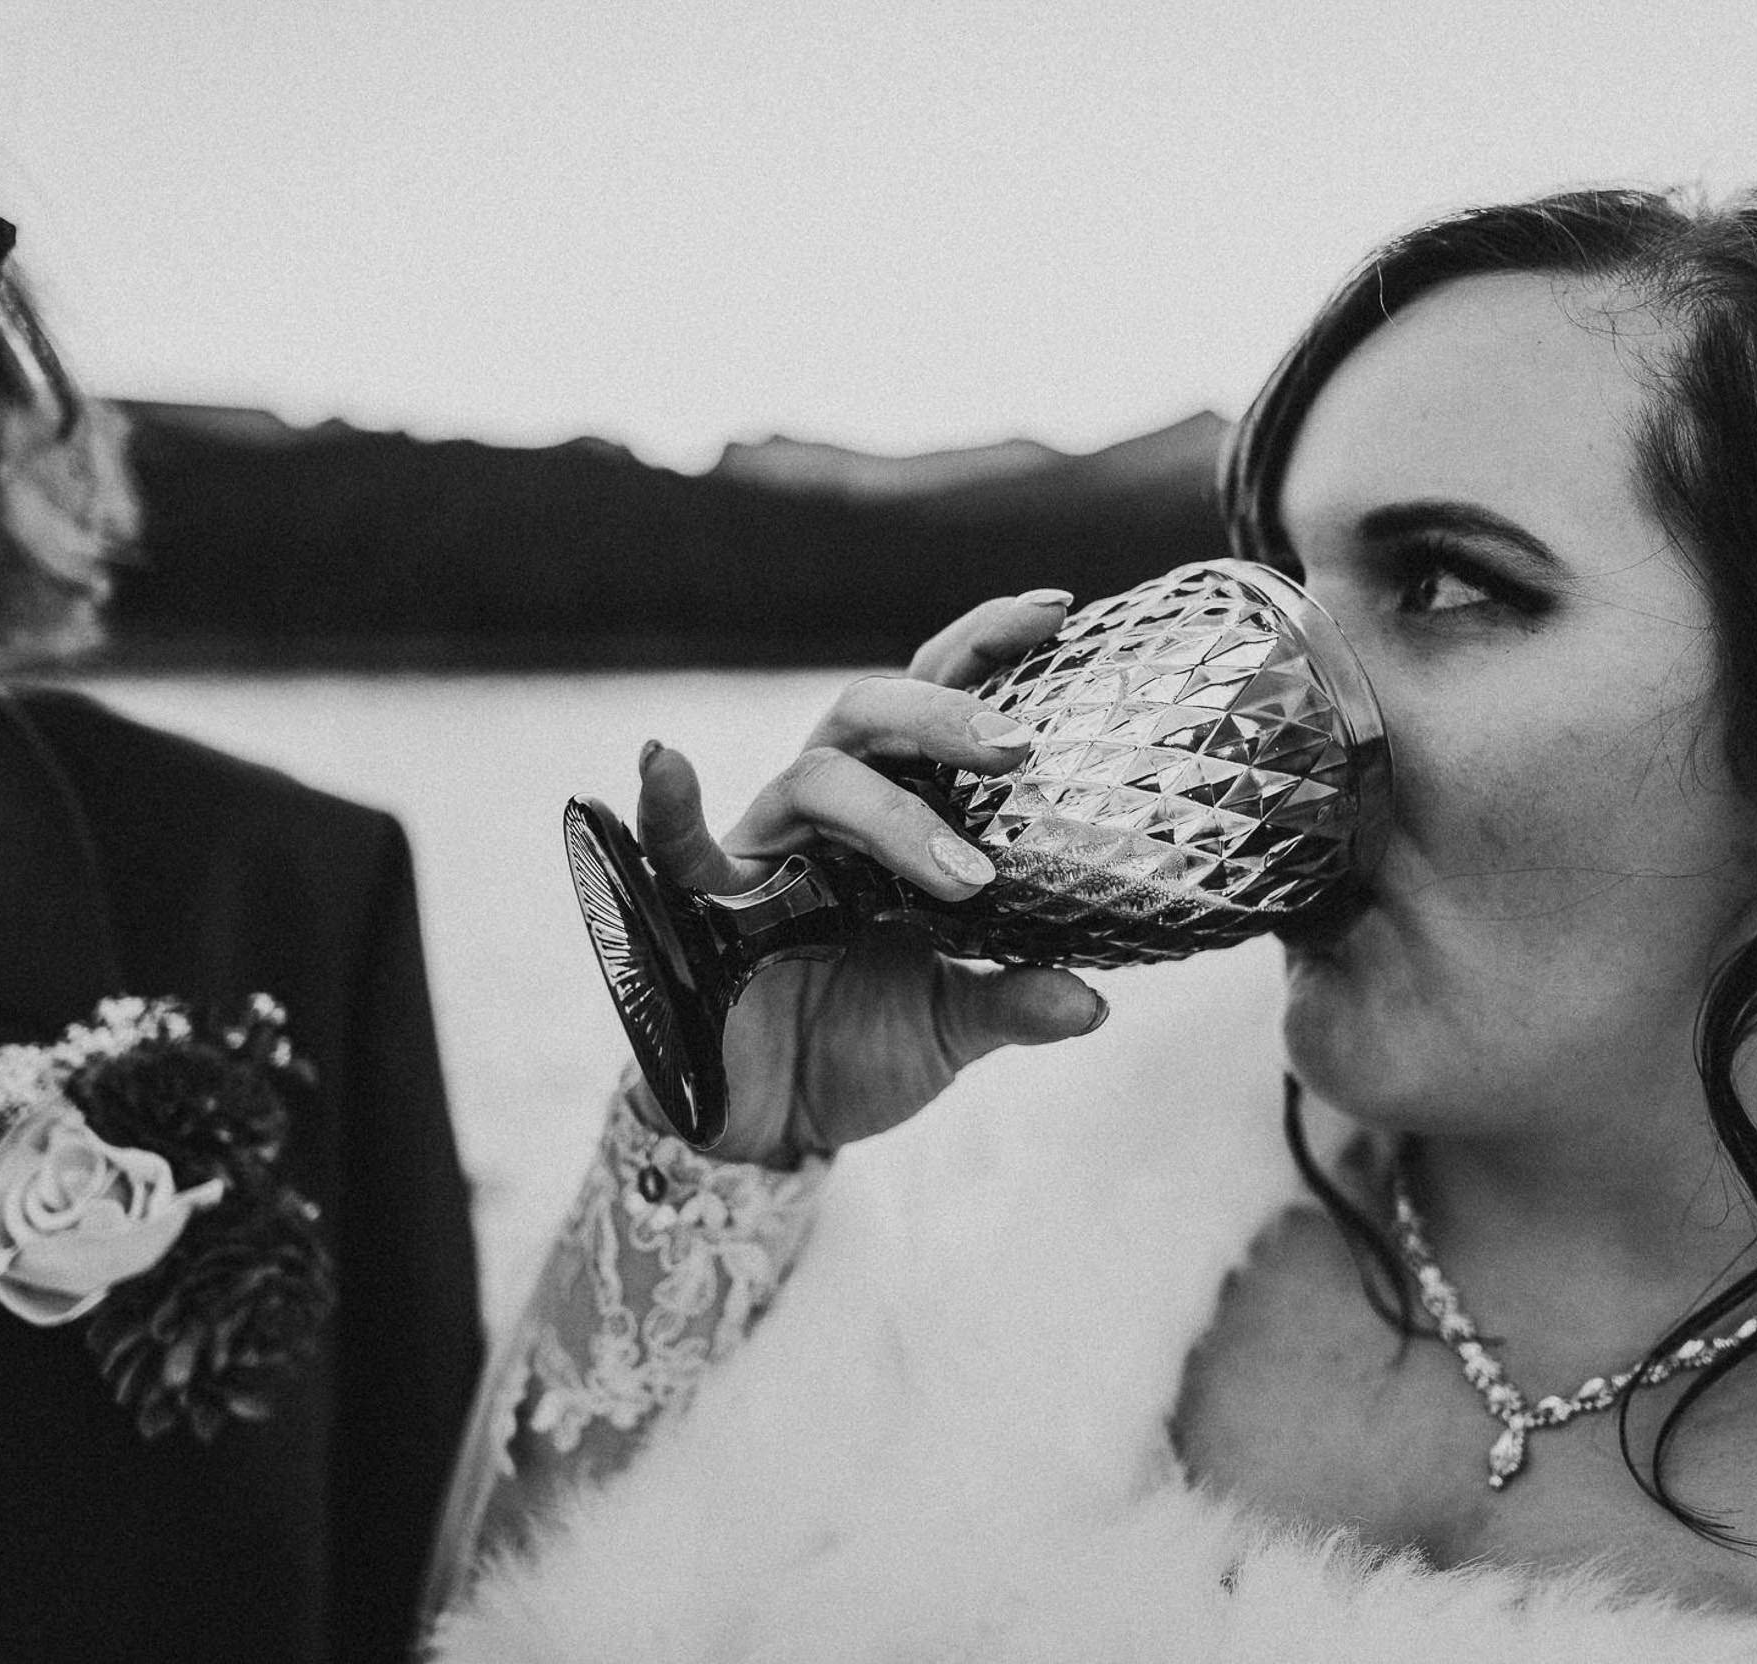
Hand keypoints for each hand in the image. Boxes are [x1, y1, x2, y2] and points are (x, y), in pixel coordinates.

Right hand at [634, 590, 1108, 1164]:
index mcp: (899, 817)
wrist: (774, 1124)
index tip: (1060, 610)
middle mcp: (833, 813)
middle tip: (1019, 747)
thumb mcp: (953, 1025)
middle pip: (875, 715)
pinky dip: (666, 802)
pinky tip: (665, 759)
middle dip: (946, 715)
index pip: (938, 704)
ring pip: (817, 776)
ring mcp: (771, 847)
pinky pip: (675, 843)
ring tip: (966, 877)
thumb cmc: (861, 1048)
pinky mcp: (707, 903)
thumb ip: (1014, 1002)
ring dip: (893, 814)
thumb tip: (1092, 1002)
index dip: (987, 647)